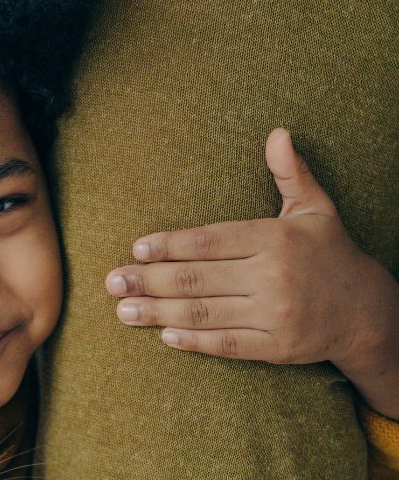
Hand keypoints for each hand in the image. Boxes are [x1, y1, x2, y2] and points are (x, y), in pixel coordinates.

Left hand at [105, 128, 398, 416]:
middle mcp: (273, 277)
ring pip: (204, 313)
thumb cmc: (330, 254)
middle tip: (112, 282)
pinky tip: (163, 335)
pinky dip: (193, 341)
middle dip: (149, 281)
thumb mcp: (316, 209)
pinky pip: (226, 344)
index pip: (211, 241)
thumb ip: (291, 174)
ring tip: (123, 310)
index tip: (136, 249)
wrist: (367, 312)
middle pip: (198, 279)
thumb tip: (278, 133)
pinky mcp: (277, 347)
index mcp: (276, 239)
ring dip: (158, 313)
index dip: (171, 245)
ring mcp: (275, 315)